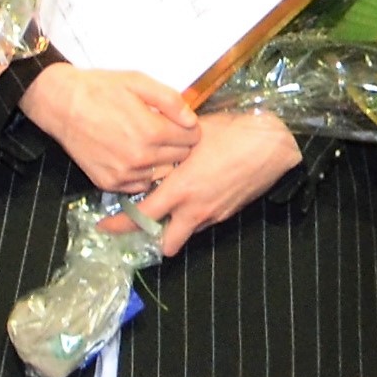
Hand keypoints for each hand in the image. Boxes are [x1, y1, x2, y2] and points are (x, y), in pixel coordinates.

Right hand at [17, 63, 200, 193]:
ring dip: (161, 160)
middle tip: (163, 130)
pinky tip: (132, 155)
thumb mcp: (137, 81)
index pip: (192, 138)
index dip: (188, 127)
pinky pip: (141, 184)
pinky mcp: (110, 183)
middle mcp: (140, 157)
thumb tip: (192, 120)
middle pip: (181, 158)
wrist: (61, 104)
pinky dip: (142, 172)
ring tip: (147, 142)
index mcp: (151, 130)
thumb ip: (170, 100)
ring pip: (163, 174)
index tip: (178, 122)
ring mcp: (125, 173)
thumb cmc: (99, 89)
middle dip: (177, 143)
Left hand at [133, 109, 299, 246]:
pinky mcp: (228, 214)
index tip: (104, 226)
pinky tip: (192, 195)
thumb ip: (167, 149)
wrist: (272, 146)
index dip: (120, 225)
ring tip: (165, 207)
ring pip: (185, 233)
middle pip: (165, 243)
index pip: (142, 218)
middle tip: (138, 225)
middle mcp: (195, 209)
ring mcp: (213, 214)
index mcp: (180, 189)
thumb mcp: (191, 136)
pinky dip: (192, 216)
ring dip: (173, 227)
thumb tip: (147, 150)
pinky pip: (203, 222)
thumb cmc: (231, 133)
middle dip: (150, 239)